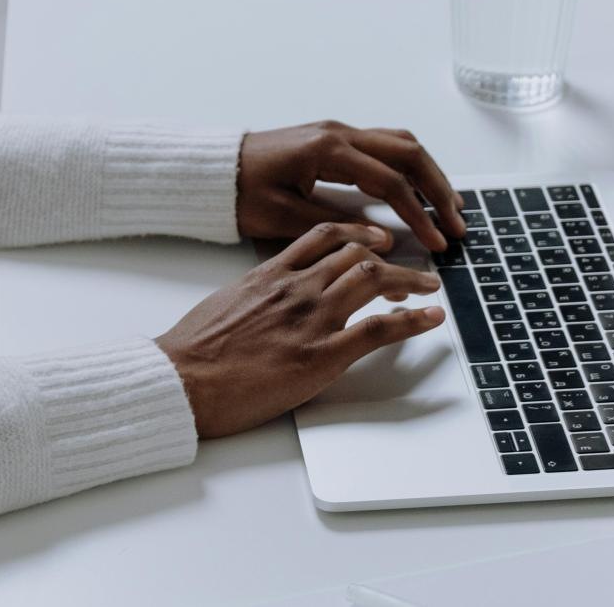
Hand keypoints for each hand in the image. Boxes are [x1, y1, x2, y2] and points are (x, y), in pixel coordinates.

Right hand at [156, 223, 445, 437]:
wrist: (182, 379)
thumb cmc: (193, 351)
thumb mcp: (224, 304)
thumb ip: (255, 295)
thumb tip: (267, 300)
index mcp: (270, 273)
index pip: (324, 237)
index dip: (357, 235)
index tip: (373, 240)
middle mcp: (296, 287)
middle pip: (357, 255)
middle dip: (390, 258)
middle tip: (410, 269)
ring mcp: (312, 318)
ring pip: (374, 280)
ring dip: (410, 281)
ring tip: (429, 286)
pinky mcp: (322, 355)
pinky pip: (379, 329)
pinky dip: (413, 320)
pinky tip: (431, 318)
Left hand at [237, 121, 467, 252]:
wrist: (214, 171)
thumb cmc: (240, 194)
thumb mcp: (282, 217)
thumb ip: (335, 225)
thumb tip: (383, 238)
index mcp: (328, 151)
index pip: (391, 182)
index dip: (419, 214)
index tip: (437, 242)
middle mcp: (339, 133)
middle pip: (408, 153)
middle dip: (439, 189)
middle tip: (457, 223)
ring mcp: (338, 132)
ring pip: (401, 143)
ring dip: (430, 173)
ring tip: (450, 206)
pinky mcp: (335, 139)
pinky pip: (385, 145)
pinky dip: (409, 166)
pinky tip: (419, 189)